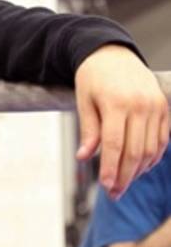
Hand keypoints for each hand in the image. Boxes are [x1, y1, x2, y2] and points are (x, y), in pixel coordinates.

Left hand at [75, 44, 168, 198]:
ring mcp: (156, 106)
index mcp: (117, 103)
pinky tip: (140, 168)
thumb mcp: (83, 100)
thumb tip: (84, 157)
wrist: (112, 53)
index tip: (106, 186)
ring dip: (139, 170)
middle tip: (115, 193)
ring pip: (151, 148)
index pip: (115, 144)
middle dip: (125, 176)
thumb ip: (88, 130)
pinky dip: (153, 156)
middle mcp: (140, 105)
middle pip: (135, 151)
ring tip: (124, 184)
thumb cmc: (93, 78)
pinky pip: (161, 139)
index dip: (111, 168)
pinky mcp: (164, 107)